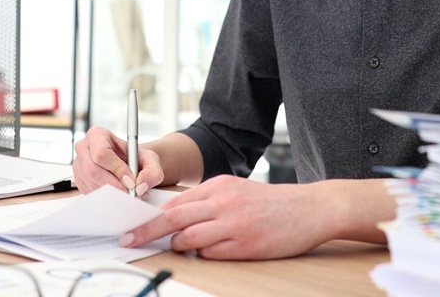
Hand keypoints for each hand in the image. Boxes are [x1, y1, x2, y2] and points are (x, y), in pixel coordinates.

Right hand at [72, 126, 164, 195]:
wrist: (130, 165)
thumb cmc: (136, 158)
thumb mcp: (151, 160)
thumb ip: (152, 171)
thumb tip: (140, 186)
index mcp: (97, 135)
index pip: (101, 154)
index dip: (117, 169)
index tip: (131, 180)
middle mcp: (84, 148)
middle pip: (93, 171)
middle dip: (114, 185)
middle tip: (130, 192)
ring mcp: (79, 165)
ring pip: (91, 184)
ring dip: (111, 193)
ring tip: (128, 192)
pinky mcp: (79, 180)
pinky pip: (90, 192)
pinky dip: (105, 197)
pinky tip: (117, 192)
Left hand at [120, 176, 337, 260]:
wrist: (310, 208)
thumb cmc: (271, 201)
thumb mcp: (236, 189)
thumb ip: (207, 199)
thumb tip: (175, 215)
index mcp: (219, 186)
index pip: (175, 202)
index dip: (150, 216)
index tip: (132, 226)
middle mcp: (224, 203)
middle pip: (174, 219)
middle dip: (147, 232)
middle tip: (130, 241)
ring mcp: (234, 225)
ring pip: (190, 238)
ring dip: (179, 245)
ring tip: (180, 246)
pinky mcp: (246, 245)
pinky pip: (212, 254)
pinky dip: (205, 254)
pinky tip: (212, 250)